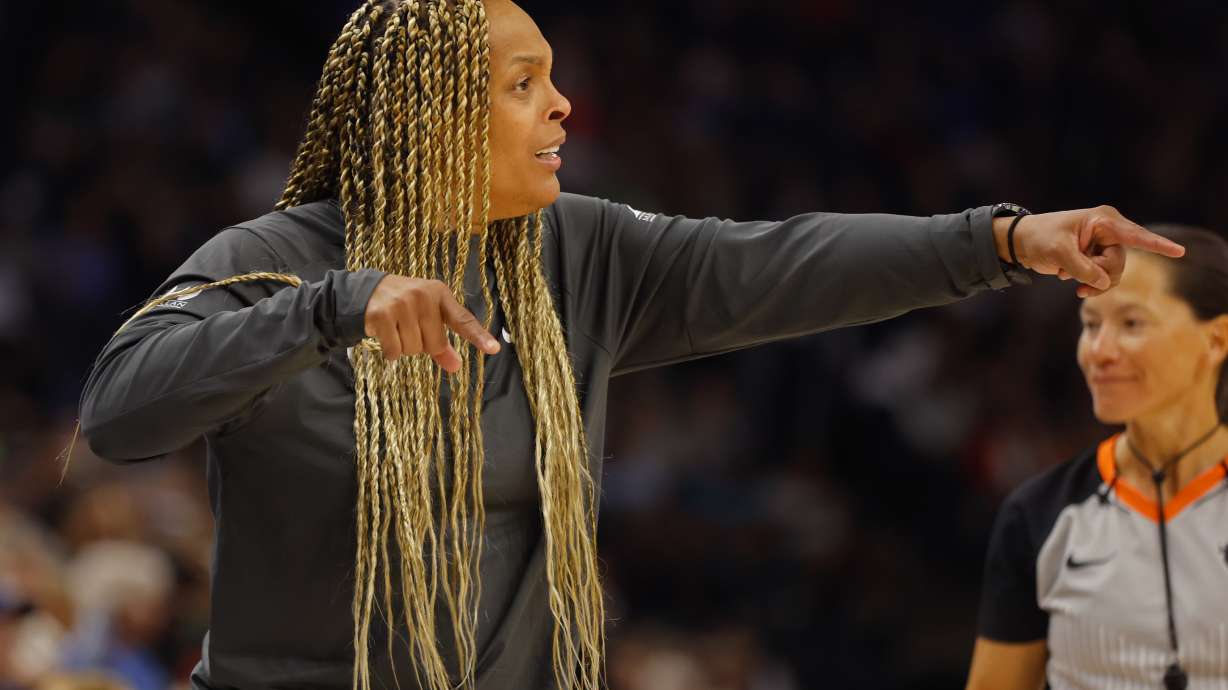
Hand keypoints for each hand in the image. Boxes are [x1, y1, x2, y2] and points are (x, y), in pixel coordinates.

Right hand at [363, 275, 499, 371]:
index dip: (479, 336)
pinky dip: (390, 352)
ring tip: (396, 329)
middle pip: (435, 344)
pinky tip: (385, 336)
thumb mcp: (427, 317)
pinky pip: (394, 351)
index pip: (463, 320)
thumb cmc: (405, 307)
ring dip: (405, 348)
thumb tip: (456, 367)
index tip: (494, 348)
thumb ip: (442, 343)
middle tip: (409, 329)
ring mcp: (401, 304)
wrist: (367, 292)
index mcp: (440, 294)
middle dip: (423, 345)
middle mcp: (423, 296)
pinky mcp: (382, 315)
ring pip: (414, 349)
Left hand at [993, 205, 1184, 297]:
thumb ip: (1083, 268)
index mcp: (1103, 220)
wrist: (1021, 242)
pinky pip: (1104, 278)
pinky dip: (1088, 283)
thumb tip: (1103, 283)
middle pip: (1120, 262)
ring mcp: (1104, 245)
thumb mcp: (1058, 253)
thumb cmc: (1038, 238)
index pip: (1135, 235)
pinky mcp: (1097, 257)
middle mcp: (1109, 231)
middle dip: (1099, 274)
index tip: (1180, 252)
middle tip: (1073, 275)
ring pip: (1113, 273)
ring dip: (1092, 282)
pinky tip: (1069, 279)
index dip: (1157, 245)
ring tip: (1069, 279)